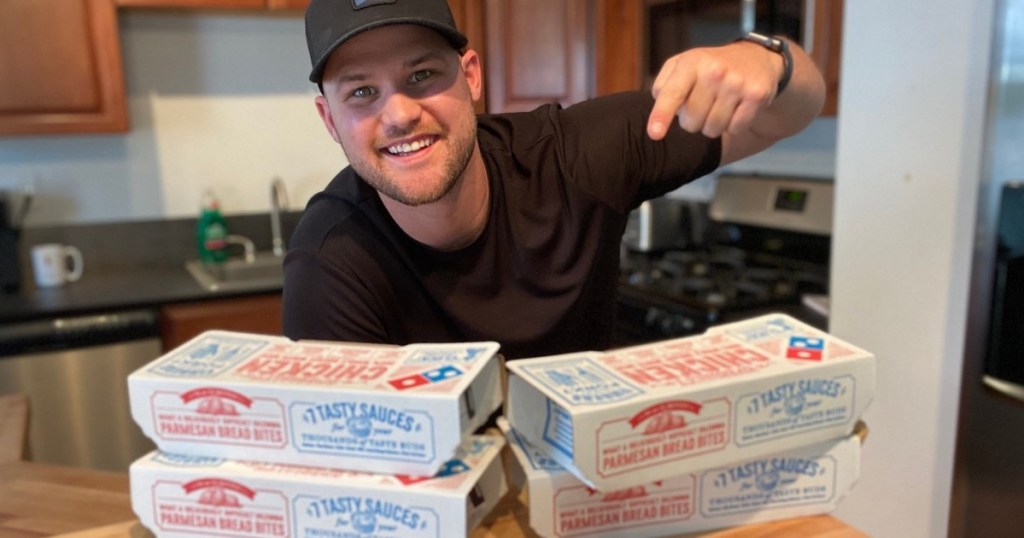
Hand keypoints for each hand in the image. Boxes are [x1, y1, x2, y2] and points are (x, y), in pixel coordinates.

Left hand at [646, 42, 781, 139]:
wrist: (757, 58)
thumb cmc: (711, 67)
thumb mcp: (684, 65)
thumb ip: (664, 85)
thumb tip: (658, 110)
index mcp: (691, 62)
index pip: (672, 93)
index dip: (661, 115)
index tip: (654, 134)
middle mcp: (714, 70)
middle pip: (691, 121)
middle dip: (692, 121)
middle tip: (702, 106)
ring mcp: (736, 83)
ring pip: (712, 129)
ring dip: (712, 125)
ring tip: (719, 106)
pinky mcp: (756, 95)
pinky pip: (735, 128)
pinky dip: (733, 125)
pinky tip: (736, 108)